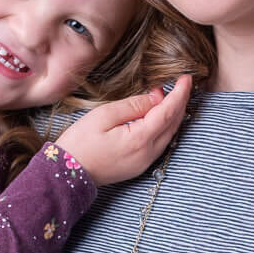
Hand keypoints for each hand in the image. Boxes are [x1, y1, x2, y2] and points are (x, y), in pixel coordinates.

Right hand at [59, 75, 191, 186]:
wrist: (67, 174)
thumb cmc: (80, 143)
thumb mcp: (104, 115)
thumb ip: (133, 105)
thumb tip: (156, 97)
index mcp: (140, 139)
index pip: (168, 112)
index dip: (180, 94)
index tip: (186, 78)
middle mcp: (147, 153)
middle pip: (174, 124)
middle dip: (180, 102)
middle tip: (180, 83)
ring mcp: (145, 162)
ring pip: (169, 134)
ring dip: (173, 115)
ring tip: (169, 95)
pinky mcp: (139, 165)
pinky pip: (160, 143)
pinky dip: (164, 126)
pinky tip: (159, 115)